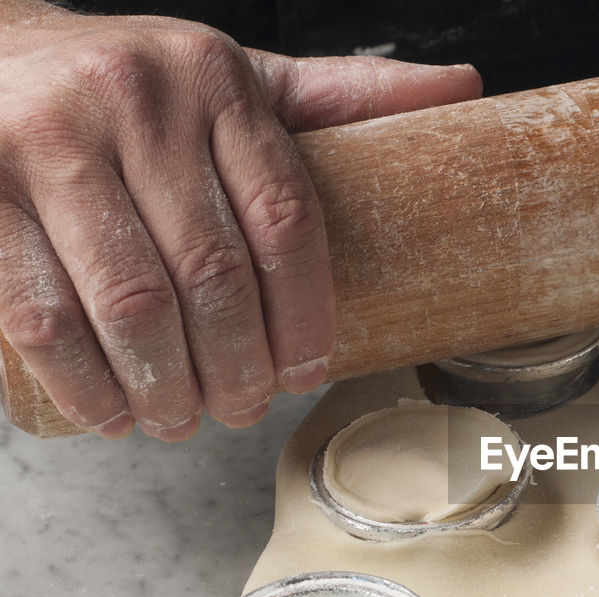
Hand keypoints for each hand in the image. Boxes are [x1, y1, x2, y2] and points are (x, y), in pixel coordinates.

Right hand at [0, 2, 480, 439]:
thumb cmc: (135, 86)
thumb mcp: (238, 78)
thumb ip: (337, 95)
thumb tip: (461, 89)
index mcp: (215, 80)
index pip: (286, 219)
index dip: (305, 316)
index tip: (307, 371)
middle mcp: (133, 101)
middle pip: (213, 273)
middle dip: (237, 367)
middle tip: (244, 410)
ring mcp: (46, 143)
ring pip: (132, 301)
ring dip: (166, 386)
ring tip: (183, 420)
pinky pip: (38, 311)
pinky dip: (84, 381)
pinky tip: (112, 414)